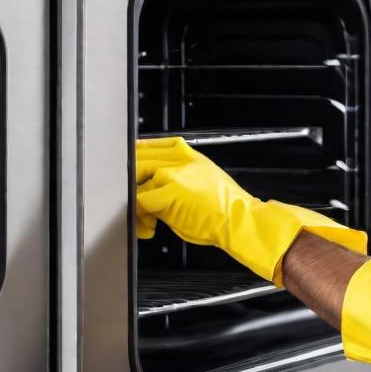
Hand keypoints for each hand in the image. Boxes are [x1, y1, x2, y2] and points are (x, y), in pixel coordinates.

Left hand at [134, 135, 367, 282]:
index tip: (129, 173)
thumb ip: (178, 174)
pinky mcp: (168, 193)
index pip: (149, 145)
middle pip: (137, 159)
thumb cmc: (225, 207)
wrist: (241, 220)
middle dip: (130, 183)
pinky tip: (150, 226)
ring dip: (134, 202)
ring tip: (145, 219)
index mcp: (188, 153)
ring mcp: (173, 174)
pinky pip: (139, 202)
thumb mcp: (202, 178)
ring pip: (134, 179)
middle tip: (135, 203)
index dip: (135, 159)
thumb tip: (154, 182)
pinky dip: (139, 216)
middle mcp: (179, 159)